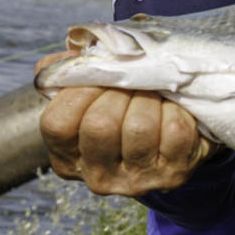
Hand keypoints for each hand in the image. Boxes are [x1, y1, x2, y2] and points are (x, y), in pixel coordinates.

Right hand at [36, 51, 212, 195]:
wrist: (175, 135)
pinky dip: (177, 109)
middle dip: (119, 92)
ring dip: (149, 99)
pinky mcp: (174, 174)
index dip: (79, 92)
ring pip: (139, 127)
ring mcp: (137, 181)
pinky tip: (173, 110)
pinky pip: (174, 130)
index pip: (57, 124)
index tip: (100, 77)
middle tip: (132, 85)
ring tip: (153, 96)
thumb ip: (72, 72)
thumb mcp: (90, 91)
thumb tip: (74, 54)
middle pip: (100, 125)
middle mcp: (97, 177)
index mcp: (68, 158)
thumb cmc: (123, 107)